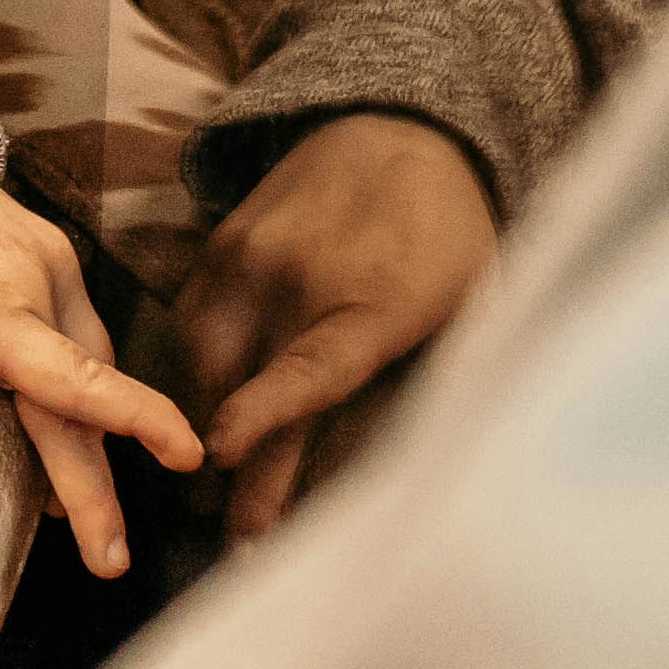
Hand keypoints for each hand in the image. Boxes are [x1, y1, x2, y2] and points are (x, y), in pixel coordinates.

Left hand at [0, 115, 202, 577]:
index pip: (74, 379)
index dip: (132, 423)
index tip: (187, 456)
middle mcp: (33, 280)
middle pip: (84, 394)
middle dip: (101, 480)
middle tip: (110, 560)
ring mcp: (44, 260)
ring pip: (87, 360)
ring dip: (92, 432)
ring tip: (83, 510)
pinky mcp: (41, 249)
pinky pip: (75, 327)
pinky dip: (79, 382)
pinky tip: (61, 422)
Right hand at [174, 112, 501, 541]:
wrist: (398, 126)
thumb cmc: (448, 234)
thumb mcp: (476, 298)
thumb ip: (448, 371)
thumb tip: (439, 467)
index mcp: (376, 300)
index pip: (311, 370)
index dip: (265, 417)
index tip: (224, 459)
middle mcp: (301, 277)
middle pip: (245, 385)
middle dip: (234, 470)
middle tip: (234, 542)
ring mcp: (253, 256)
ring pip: (204, 358)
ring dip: (203, 424)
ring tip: (215, 487)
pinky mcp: (222, 244)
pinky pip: (192, 322)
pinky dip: (195, 373)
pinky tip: (205, 414)